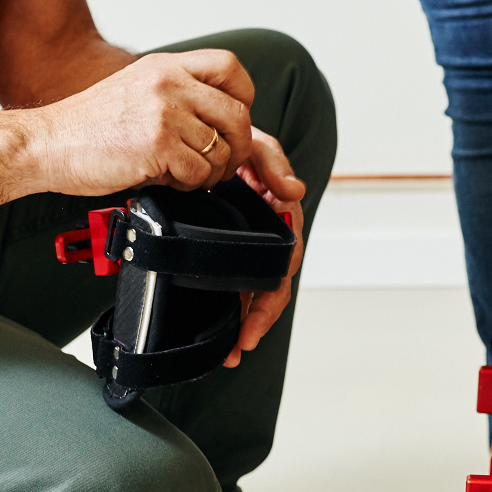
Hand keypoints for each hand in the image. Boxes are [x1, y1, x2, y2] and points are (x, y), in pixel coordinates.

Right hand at [27, 49, 256, 195]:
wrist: (45, 144)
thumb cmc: (87, 128)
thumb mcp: (137, 91)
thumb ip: (178, 96)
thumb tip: (221, 123)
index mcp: (165, 66)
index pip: (230, 67)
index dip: (243, 97)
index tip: (231, 122)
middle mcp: (168, 82)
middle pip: (237, 114)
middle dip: (236, 148)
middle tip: (218, 164)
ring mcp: (165, 111)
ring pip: (221, 149)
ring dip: (210, 172)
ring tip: (184, 175)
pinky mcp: (159, 143)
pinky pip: (200, 171)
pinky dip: (190, 184)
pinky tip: (168, 181)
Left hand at [224, 127, 306, 367]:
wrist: (196, 140)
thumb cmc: (231, 141)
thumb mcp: (253, 144)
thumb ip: (272, 162)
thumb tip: (295, 192)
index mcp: (281, 214)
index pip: (285, 260)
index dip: (272, 293)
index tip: (255, 319)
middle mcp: (269, 233)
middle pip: (270, 285)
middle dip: (258, 319)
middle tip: (240, 345)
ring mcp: (247, 242)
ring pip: (252, 289)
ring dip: (243, 321)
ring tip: (228, 352)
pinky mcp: (224, 247)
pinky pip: (232, 281)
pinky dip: (228, 306)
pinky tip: (218, 330)